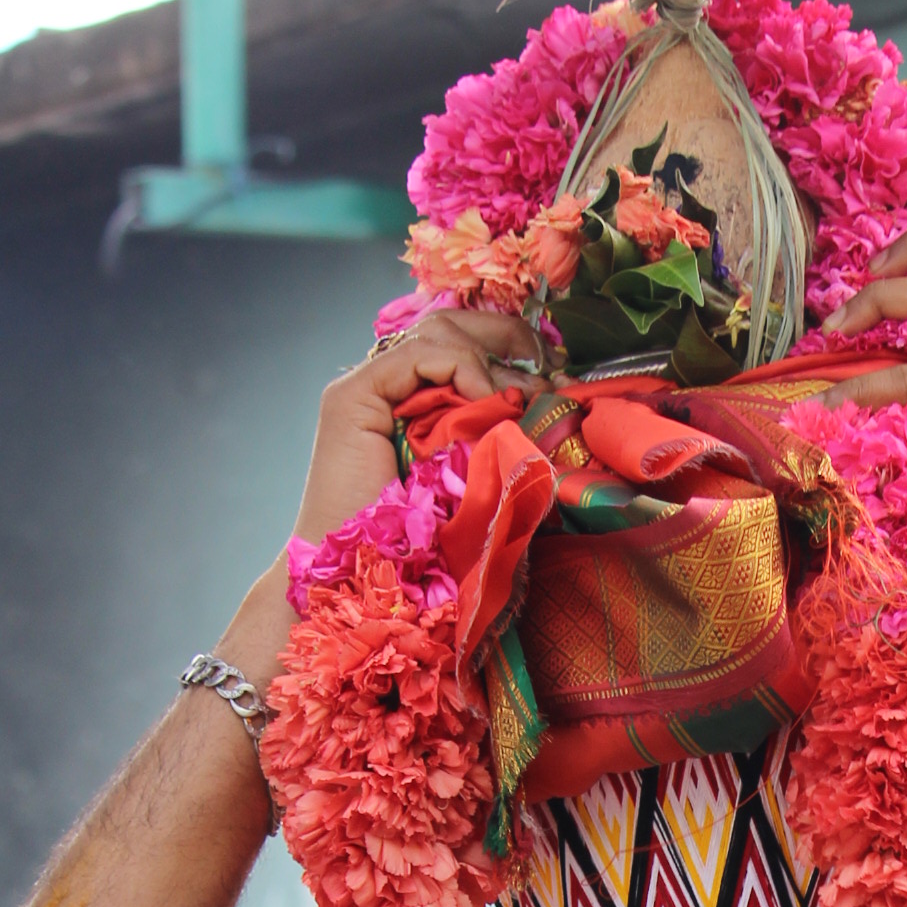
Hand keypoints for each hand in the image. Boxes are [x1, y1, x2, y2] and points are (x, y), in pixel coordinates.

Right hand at [290, 306, 541, 547]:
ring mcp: (367, 390)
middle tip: (549, 368)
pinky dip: (462, 367)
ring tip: (521, 396)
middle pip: (452, 327)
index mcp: (417, 404)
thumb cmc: (424, 548)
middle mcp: (390, 389)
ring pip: (438, 333)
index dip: (509, 347)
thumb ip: (500, 436)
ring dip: (491, 357)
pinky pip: (419, 354)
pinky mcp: (352, 398)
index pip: (463, 346)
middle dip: (508, 338)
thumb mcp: (481, 479)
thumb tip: (547, 401)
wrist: (367, 580)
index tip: (554, 373)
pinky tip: (488, 400)